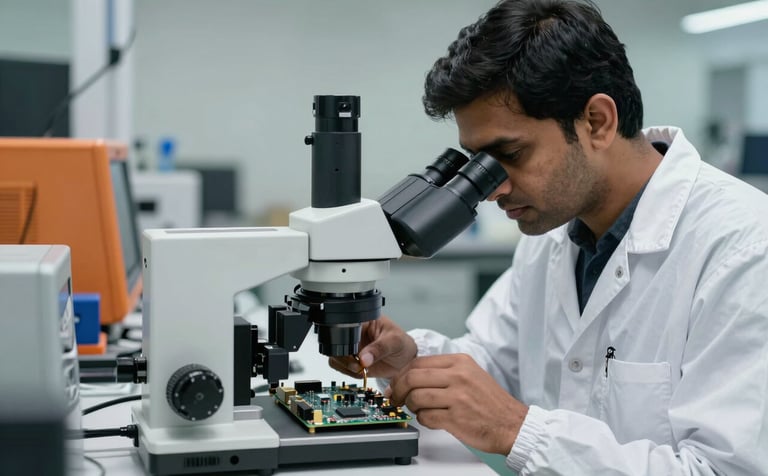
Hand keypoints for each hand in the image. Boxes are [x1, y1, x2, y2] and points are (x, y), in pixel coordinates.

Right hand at [328, 316, 416, 378]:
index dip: (345, 341)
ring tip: (361, 368)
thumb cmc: (402, 344)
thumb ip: (380, 348)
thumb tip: (363, 358)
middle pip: (335, 344)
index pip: (344, 327)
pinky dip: (349, 372)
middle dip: (344, 357)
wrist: (406, 359)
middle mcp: (353, 334)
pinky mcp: (352, 360)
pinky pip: (341, 367)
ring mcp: (352, 348)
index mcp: (362, 321)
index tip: (355, 352)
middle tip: (358, 364)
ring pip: (335, 357)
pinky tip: (361, 371)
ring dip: (346, 366)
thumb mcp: (395, 341)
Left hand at [386, 353, 527, 454]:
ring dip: (412, 406)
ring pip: (416, 397)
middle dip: (399, 390)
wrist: (512, 424)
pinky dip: (423, 420)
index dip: (402, 375)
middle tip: (397, 398)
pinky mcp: (455, 418)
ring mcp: (457, 397)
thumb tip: (411, 376)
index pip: (418, 362)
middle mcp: (458, 376)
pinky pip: (426, 417)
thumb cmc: (490, 402)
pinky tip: (432, 419)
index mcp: (460, 362)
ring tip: (419, 410)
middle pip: (412, 378)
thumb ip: (443, 372)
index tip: (397, 384)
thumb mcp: (470, 375)